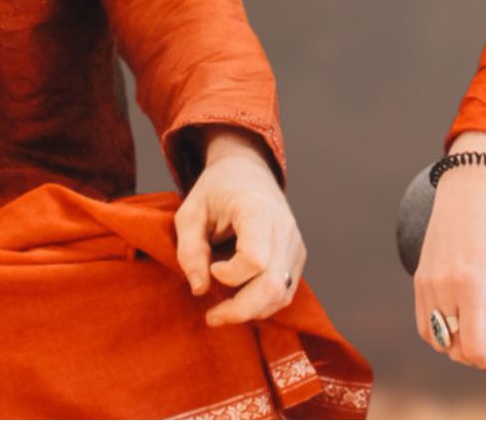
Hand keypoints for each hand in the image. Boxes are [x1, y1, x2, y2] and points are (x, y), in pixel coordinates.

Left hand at [174, 125, 304, 325]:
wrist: (247, 169)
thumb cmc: (216, 189)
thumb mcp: (190, 212)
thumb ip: (189, 250)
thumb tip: (199, 289)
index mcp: (257, 210)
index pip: (256, 258)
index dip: (231, 274)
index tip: (213, 267)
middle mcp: (283, 227)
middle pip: (273, 284)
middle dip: (241, 309)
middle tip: (212, 316)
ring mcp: (294, 242)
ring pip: (282, 293)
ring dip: (252, 310)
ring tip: (223, 310)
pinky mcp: (296, 254)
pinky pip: (285, 290)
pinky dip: (263, 303)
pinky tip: (240, 300)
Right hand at [413, 131, 485, 371]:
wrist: (471, 187)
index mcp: (470, 284)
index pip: (474, 348)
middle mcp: (442, 286)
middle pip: (455, 349)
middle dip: (481, 355)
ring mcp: (426, 282)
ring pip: (437, 340)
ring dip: (460, 346)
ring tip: (484, 326)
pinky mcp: (418, 278)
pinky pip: (424, 323)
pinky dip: (444, 331)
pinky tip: (466, 316)